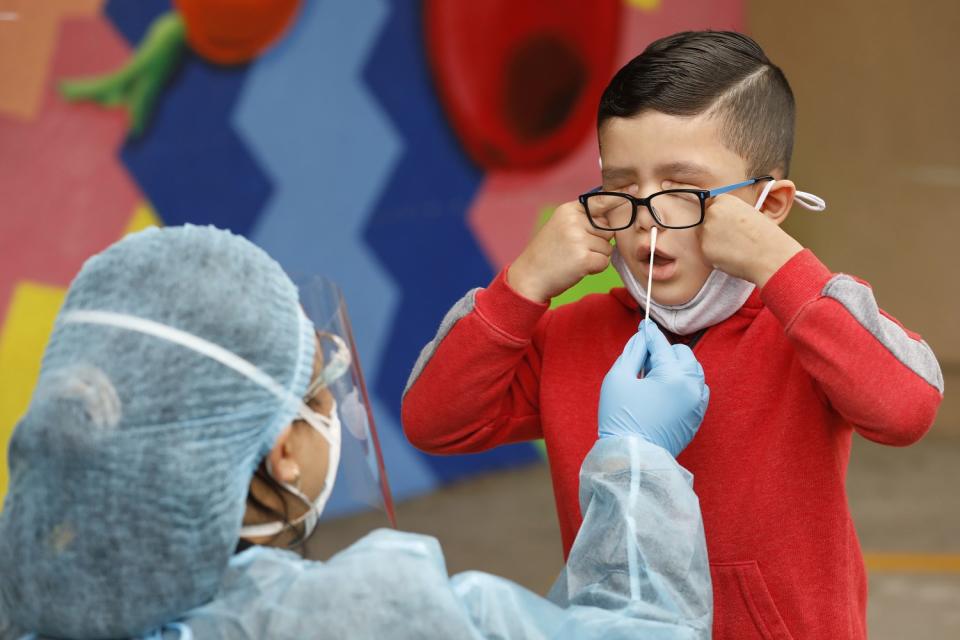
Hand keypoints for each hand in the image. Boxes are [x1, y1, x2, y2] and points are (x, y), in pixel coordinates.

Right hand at [507, 190, 631, 302]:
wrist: (529, 276)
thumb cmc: (548, 253)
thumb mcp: (561, 227)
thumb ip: (583, 219)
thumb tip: (613, 219)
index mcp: (569, 210)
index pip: (602, 200)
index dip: (621, 196)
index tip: (636, 187)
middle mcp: (574, 221)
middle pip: (609, 228)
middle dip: (600, 241)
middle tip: (575, 249)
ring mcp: (578, 239)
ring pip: (608, 247)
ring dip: (596, 256)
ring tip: (574, 259)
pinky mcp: (583, 258)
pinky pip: (604, 261)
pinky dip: (595, 268)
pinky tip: (577, 268)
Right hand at [598, 320, 708, 456]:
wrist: (633, 458)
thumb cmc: (620, 418)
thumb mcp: (618, 378)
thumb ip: (633, 352)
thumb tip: (643, 337)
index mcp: (673, 376)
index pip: (661, 344)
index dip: (649, 334)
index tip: (643, 326)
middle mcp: (692, 387)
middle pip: (683, 354)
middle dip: (665, 351)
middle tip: (644, 360)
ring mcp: (698, 403)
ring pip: (693, 370)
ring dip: (676, 366)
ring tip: (653, 377)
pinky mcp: (697, 416)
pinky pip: (697, 388)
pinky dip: (685, 383)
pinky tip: (666, 390)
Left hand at [699, 193, 802, 287]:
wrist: (770, 255)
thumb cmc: (766, 236)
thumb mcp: (750, 214)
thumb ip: (732, 213)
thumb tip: (722, 220)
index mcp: (725, 200)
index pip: (712, 205)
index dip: (719, 216)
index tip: (725, 225)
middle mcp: (713, 212)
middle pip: (705, 220)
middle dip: (714, 229)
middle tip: (730, 239)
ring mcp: (707, 230)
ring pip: (704, 236)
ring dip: (713, 242)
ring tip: (734, 248)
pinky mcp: (704, 248)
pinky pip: (705, 251)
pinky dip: (714, 255)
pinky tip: (731, 256)